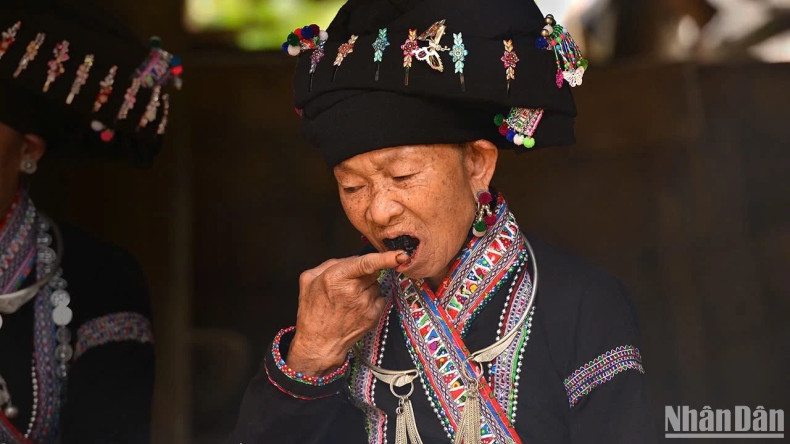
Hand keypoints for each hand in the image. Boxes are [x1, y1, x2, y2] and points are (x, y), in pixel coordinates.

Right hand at [287, 250, 408, 375]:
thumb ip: (329, 264)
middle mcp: (353, 290)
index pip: (366, 263)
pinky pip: (380, 298)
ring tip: (349, 300)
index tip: (400, 255)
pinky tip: (357, 309)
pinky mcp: (373, 316)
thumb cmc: (312, 311)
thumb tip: (352, 259)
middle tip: (348, 285)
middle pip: (373, 271)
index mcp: (335, 278)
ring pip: (376, 284)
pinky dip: (371, 300)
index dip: (385, 257)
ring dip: (367, 288)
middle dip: (364, 273)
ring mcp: (365, 304)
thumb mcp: (309, 280)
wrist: (319, 343)